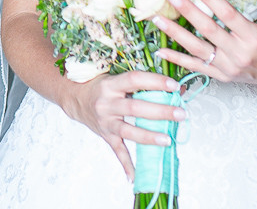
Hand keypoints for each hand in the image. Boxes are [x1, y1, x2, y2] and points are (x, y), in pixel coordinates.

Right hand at [59, 69, 186, 180]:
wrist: (76, 98)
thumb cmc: (101, 86)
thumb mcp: (117, 78)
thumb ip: (144, 83)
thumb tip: (177, 88)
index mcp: (111, 84)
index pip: (134, 79)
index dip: (154, 82)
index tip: (173, 85)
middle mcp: (107, 103)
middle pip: (135, 108)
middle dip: (160, 111)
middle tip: (180, 114)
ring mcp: (106, 121)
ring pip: (128, 131)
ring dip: (149, 136)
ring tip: (168, 140)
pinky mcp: (106, 136)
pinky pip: (118, 151)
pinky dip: (127, 165)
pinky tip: (135, 177)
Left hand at [152, 0, 256, 89]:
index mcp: (253, 37)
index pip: (228, 15)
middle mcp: (239, 53)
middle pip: (208, 30)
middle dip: (187, 12)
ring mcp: (228, 67)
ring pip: (197, 49)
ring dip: (175, 34)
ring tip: (157, 19)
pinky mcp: (220, 76)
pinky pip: (196, 67)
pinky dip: (178, 59)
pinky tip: (161, 50)